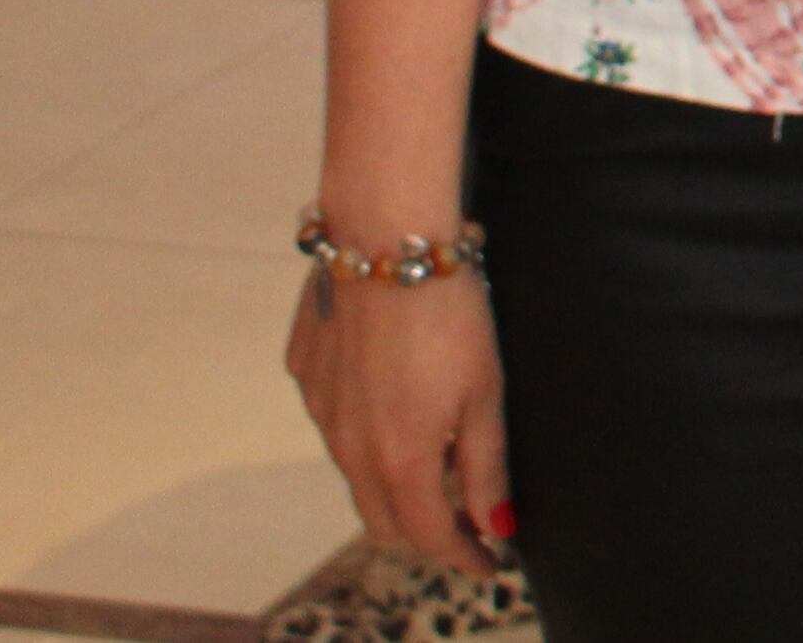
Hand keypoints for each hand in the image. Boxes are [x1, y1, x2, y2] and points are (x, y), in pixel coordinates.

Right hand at [290, 269, 512, 573]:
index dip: (463, 556)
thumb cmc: (451, 315)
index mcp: (398, 461)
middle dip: (426, 531)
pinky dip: (365, 433)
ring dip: (394, 484)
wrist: (385, 240)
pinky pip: (334, 422)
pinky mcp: (305, 373)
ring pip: (354, 474)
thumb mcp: (485, 395)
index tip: (489, 564)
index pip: (430, 535)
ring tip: (439, 464)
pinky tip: (394, 400)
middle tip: (467, 522)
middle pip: (384, 519)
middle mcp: (347, 448)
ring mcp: (319, 411)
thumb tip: (497, 527)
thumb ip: (486, 468)